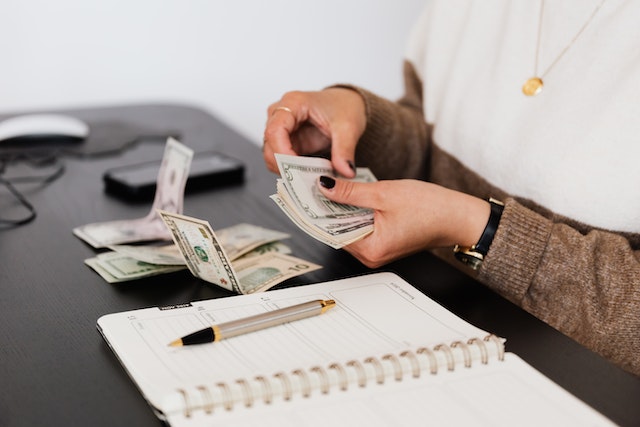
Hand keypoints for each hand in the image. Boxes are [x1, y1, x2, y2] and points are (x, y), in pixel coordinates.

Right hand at [262, 88, 366, 177]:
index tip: (296, 169)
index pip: (275, 130)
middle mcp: (281, 114)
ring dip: (287, 169)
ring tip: (309, 177)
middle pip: (269, 144)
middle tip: (304, 179)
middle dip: (284, 165)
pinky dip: (292, 170)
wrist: (348, 104)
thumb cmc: (344, 106)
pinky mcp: (287, 142)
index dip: (282, 152)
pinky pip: (281, 160)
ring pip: (272, 155)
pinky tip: (307, 175)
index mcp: (293, 103)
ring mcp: (282, 128)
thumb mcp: (348, 128)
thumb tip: (345, 171)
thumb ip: (345, 150)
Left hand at [317, 176, 490, 267]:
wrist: (458, 216)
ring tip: (330, 187)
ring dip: (340, 209)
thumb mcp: (384, 193)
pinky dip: (353, 213)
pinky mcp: (383, 243)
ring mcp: (377, 251)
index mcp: (371, 249)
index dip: (315, 211)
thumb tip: (324, 187)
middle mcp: (371, 256)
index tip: (302, 195)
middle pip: (337, 231)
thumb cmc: (431, 208)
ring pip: (348, 228)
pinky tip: (349, 196)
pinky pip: (360, 228)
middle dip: (326, 208)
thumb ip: (350, 192)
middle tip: (313, 185)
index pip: (330, 231)